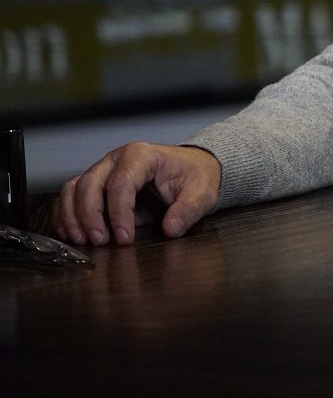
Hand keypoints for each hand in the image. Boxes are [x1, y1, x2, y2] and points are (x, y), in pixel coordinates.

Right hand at [53, 143, 220, 246]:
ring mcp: (103, 169)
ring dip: (73, 216)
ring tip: (83, 241)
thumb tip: (170, 228)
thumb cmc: (194, 176)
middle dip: (90, 215)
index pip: (121, 183)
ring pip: (73, 189)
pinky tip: (73, 235)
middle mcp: (116, 159)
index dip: (118, 213)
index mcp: (142, 156)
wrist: (191, 168)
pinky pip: (70, 196)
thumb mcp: (202, 192)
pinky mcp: (95, 183)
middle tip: (100, 242)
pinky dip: (66, 215)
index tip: (125, 238)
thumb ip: (188, 209)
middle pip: (90, 184)